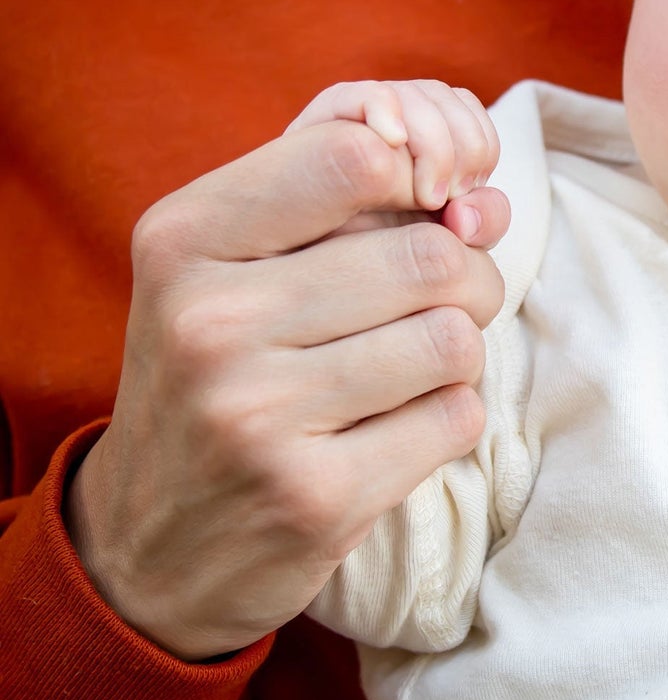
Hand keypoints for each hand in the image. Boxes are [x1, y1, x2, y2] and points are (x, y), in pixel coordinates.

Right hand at [67, 82, 509, 660]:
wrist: (147, 545)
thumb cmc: (221, 370)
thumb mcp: (236, 259)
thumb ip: (350, 192)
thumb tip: (488, 197)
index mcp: (182, 238)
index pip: (358, 154)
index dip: (426, 177)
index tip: (428, 210)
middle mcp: (209, 322)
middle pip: (430, 255)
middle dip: (468, 275)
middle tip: (441, 301)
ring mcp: (257, 416)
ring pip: (454, 338)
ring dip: (458, 351)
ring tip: (411, 368)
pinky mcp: (316, 498)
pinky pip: (457, 418)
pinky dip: (449, 418)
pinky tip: (394, 430)